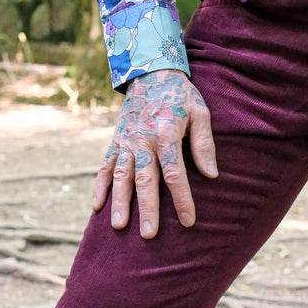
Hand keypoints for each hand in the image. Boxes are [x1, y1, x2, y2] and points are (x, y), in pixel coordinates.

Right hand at [92, 69, 217, 238]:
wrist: (150, 72)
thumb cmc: (181, 97)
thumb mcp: (200, 113)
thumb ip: (204, 144)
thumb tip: (211, 175)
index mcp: (166, 133)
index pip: (174, 173)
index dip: (181, 198)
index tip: (188, 221)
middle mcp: (142, 140)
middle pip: (145, 180)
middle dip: (147, 209)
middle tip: (149, 235)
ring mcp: (126, 142)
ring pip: (120, 176)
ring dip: (119, 202)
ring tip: (119, 227)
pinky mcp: (115, 141)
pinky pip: (105, 166)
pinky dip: (99, 187)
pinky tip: (96, 208)